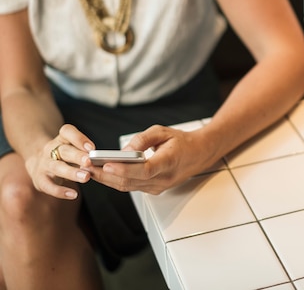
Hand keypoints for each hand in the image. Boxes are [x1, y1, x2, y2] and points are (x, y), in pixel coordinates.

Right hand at [26, 124, 93, 199]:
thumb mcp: (73, 147)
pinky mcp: (40, 179)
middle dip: (77, 156)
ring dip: (72, 173)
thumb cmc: (65, 155)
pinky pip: (49, 186)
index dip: (79, 138)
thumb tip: (103, 159)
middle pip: (64, 151)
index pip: (67, 131)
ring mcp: (44, 164)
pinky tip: (73, 194)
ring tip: (86, 177)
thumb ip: (86, 151)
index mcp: (61, 139)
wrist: (38, 163)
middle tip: (89, 162)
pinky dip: (60, 191)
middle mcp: (50, 149)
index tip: (91, 148)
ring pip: (57, 167)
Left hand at [87, 124, 214, 194]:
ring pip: (128, 187)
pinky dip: (115, 181)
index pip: (145, 170)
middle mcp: (164, 178)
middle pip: (131, 181)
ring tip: (88, 170)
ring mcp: (159, 187)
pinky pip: (131, 187)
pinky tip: (102, 174)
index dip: (124, 169)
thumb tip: (124, 150)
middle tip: (86, 166)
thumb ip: (143, 139)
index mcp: (169, 161)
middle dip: (105, 175)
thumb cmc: (182, 142)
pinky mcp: (154, 190)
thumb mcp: (163, 131)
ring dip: (107, 180)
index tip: (106, 164)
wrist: (199, 155)